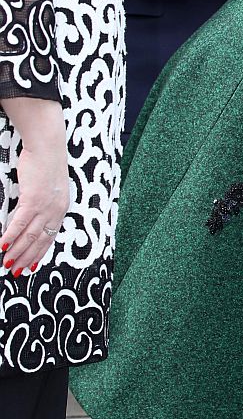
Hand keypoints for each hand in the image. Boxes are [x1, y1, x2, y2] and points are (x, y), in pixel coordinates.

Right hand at [0, 108, 69, 274]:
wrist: (47, 146)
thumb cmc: (46, 164)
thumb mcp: (51, 188)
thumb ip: (45, 204)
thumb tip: (33, 215)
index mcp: (61, 209)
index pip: (50, 237)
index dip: (39, 253)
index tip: (30, 266)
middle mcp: (55, 211)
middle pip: (39, 241)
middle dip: (27, 258)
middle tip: (16, 272)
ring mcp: (45, 207)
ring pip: (29, 236)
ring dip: (16, 251)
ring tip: (6, 263)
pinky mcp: (33, 200)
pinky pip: (19, 223)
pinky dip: (10, 236)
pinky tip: (2, 246)